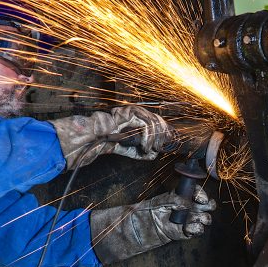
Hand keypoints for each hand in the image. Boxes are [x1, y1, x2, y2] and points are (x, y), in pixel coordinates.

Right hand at [51, 105, 170, 168]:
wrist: (96, 138)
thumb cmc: (110, 141)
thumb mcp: (130, 149)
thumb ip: (142, 151)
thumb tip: (154, 155)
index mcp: (138, 118)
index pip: (157, 121)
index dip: (166, 130)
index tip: (171, 140)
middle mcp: (137, 112)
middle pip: (158, 120)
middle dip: (163, 134)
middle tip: (162, 147)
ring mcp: (134, 111)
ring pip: (153, 122)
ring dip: (155, 138)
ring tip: (151, 149)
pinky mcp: (130, 113)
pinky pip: (145, 125)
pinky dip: (147, 138)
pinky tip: (145, 147)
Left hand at [89, 187, 215, 263]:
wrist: (143, 225)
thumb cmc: (151, 210)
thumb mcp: (163, 201)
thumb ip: (177, 200)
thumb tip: (188, 203)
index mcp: (184, 195)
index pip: (199, 192)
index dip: (202, 194)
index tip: (200, 198)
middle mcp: (189, 207)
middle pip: (208, 205)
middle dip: (207, 206)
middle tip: (200, 207)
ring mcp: (189, 219)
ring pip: (205, 218)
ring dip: (202, 218)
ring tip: (192, 219)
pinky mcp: (186, 232)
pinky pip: (197, 230)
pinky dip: (195, 229)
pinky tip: (187, 228)